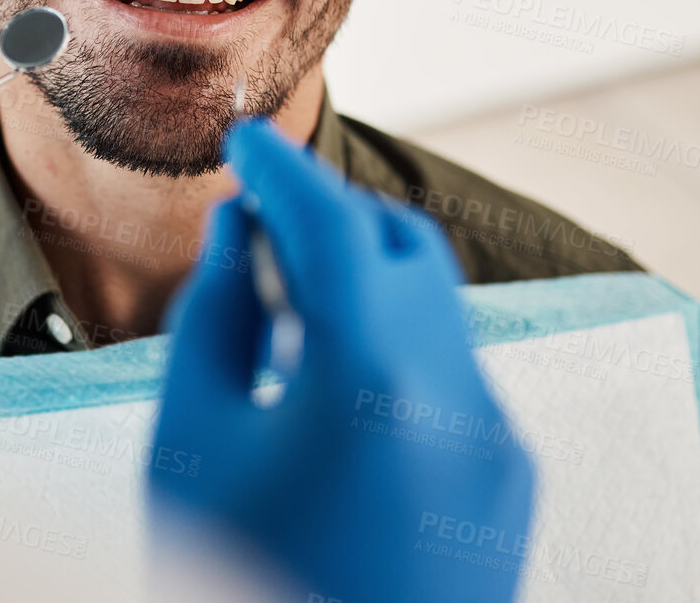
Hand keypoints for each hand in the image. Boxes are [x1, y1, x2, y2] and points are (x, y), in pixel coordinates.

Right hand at [150, 117, 534, 602]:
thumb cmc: (232, 579)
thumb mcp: (190, 443)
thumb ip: (214, 317)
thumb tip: (239, 232)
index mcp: (374, 388)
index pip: (333, 226)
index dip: (281, 169)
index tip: (244, 141)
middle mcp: (461, 403)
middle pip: (401, 245)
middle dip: (326, 217)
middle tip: (254, 223)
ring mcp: (498, 445)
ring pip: (435, 303)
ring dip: (362, 275)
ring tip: (280, 306)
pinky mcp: (510, 481)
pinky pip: (451, 366)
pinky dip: (392, 338)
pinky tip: (327, 377)